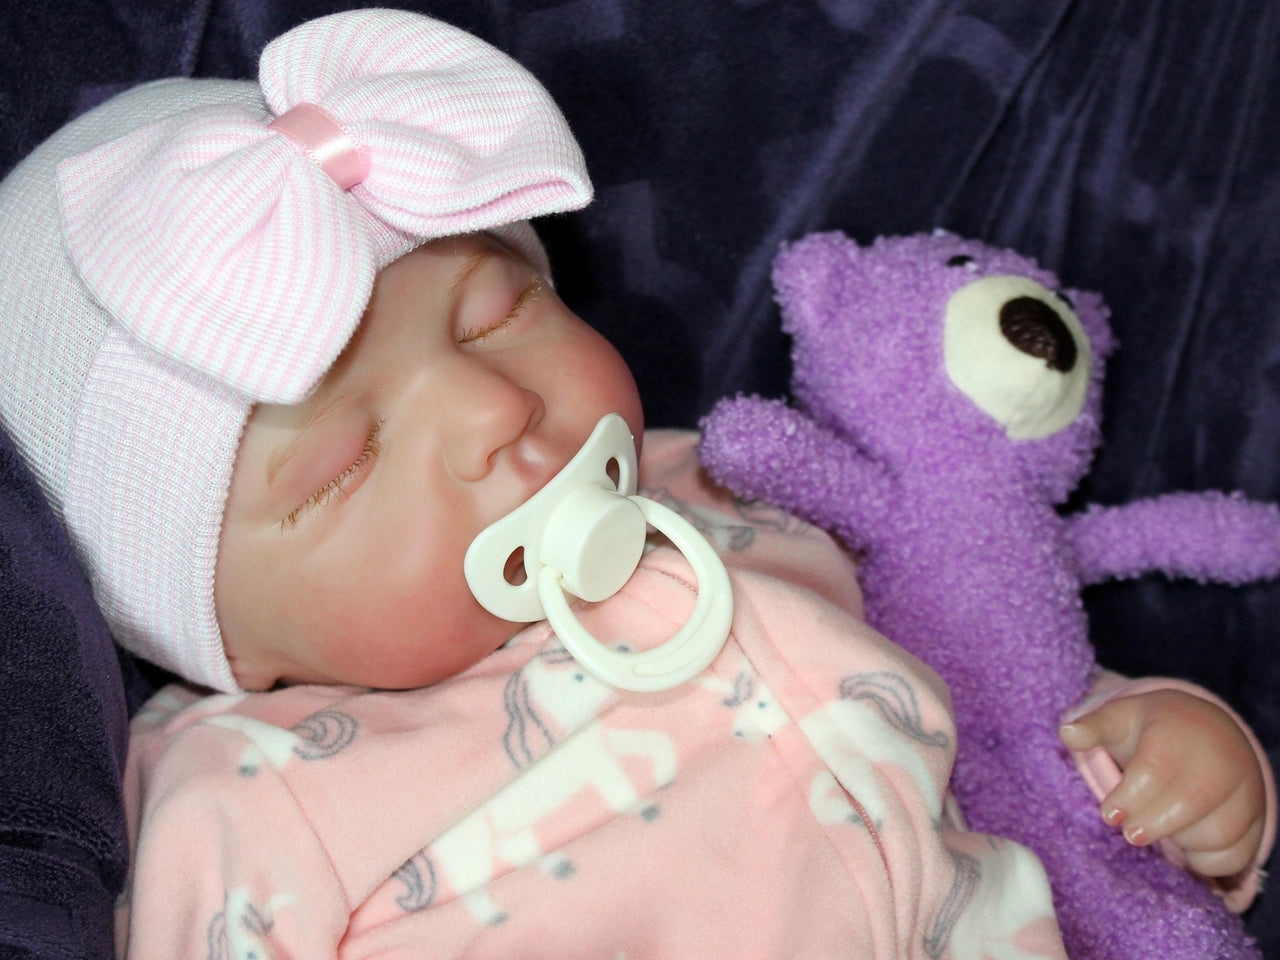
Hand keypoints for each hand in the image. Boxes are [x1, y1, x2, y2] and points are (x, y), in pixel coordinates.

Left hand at [1059, 689, 1264, 878]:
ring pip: (1216, 832)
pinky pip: (1237, 853)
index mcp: (1179, 731)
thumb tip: (1067, 733)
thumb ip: (1094, 726)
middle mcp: (1220, 758)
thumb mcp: (1122, 718)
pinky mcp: (1256, 817)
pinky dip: (1208, 861)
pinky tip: (1185, 847)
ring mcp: (1245, 789)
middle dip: (1153, 824)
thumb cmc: (1155, 731)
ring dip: (1180, 841)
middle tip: (1130, 833)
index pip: (1156, 769)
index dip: (1130, 798)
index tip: (1109, 815)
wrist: (1208, 732)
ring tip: (1158, 828)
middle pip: (1189, 802)